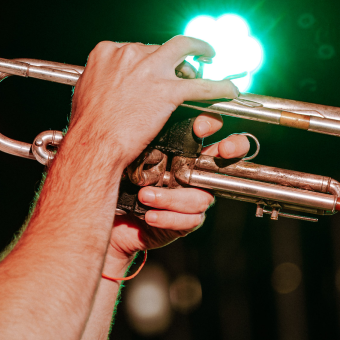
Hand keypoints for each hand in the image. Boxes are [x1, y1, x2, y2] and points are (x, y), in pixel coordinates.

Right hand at [66, 37, 238, 169]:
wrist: (93, 144)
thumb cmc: (87, 126)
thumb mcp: (85, 91)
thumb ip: (100, 78)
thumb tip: (106, 80)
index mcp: (106, 52)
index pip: (136, 47)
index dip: (148, 57)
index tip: (154, 65)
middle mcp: (129, 54)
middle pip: (160, 48)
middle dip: (172, 59)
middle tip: (182, 68)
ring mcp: (150, 69)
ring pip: (185, 50)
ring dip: (200, 51)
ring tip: (209, 56)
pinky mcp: (168, 89)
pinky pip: (202, 85)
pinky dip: (219, 86)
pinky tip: (229, 90)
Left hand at [105, 113, 250, 262]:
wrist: (107, 219)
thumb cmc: (118, 180)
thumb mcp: (129, 153)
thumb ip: (145, 137)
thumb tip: (149, 117)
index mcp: (181, 149)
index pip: (209, 128)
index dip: (212, 124)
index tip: (200, 128)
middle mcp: (193, 171)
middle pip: (228, 157)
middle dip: (232, 149)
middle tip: (222, 150)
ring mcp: (193, 197)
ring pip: (201, 196)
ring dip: (171, 197)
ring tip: (144, 196)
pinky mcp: (186, 222)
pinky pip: (189, 220)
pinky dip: (168, 217)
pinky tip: (149, 215)